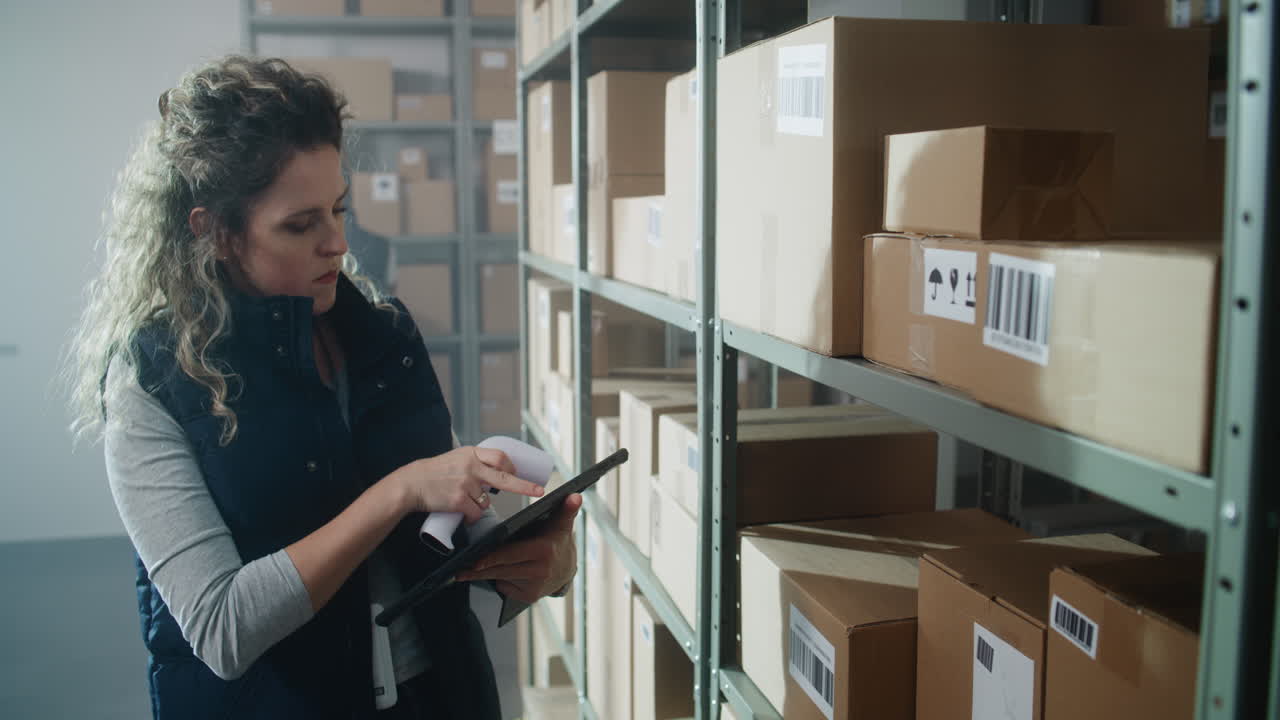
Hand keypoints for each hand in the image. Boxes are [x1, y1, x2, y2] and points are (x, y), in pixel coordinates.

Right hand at [391, 446, 544, 522]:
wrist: (411, 484)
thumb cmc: (434, 472)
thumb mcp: (456, 458)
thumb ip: (475, 462)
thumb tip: (497, 472)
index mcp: (472, 453)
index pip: (500, 457)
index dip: (512, 466)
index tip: (520, 473)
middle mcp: (471, 467)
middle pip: (505, 477)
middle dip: (524, 486)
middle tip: (538, 491)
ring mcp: (466, 484)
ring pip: (487, 501)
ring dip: (479, 505)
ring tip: (462, 499)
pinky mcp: (459, 500)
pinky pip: (475, 513)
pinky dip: (471, 516)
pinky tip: (461, 513)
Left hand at [456, 493, 581, 602]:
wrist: (568, 568)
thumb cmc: (557, 541)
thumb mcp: (562, 524)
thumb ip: (566, 509)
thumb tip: (575, 495)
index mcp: (543, 551)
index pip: (509, 555)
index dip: (490, 558)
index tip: (472, 561)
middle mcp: (539, 571)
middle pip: (501, 569)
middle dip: (478, 570)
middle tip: (459, 569)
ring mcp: (534, 587)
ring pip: (500, 578)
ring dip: (483, 575)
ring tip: (464, 572)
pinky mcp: (529, 597)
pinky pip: (506, 587)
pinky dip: (498, 580)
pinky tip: (489, 574)